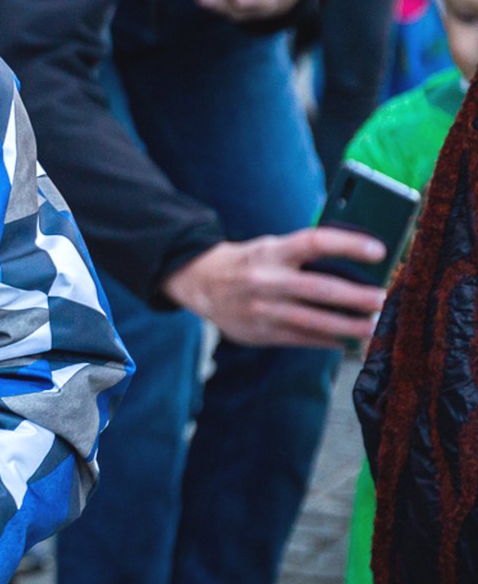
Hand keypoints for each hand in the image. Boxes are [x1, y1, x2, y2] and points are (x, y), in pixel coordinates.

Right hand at [161, 228, 386, 347]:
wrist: (201, 283)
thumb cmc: (249, 263)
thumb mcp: (271, 248)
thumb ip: (305, 256)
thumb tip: (356, 267)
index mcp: (272, 252)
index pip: (315, 242)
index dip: (349, 245)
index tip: (379, 252)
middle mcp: (266, 280)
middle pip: (320, 288)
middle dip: (356, 296)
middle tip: (382, 299)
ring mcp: (262, 309)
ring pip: (314, 320)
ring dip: (348, 325)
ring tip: (373, 326)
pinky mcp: (261, 332)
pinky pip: (302, 339)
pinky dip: (328, 340)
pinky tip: (347, 340)